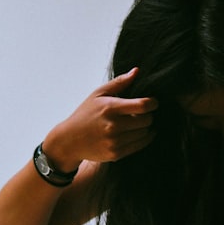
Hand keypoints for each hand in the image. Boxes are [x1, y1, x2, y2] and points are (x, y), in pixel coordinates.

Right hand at [43, 68, 157, 169]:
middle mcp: (113, 126)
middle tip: (143, 113)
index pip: (142, 106)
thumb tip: (137, 70)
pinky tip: (141, 133)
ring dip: (146, 128)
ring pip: (145, 133)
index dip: (153, 103)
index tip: (153, 102)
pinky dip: (144, 139)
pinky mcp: (116, 154)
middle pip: (146, 120)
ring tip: (138, 123)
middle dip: (149, 116)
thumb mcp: (98, 94)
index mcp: (110, 108)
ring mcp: (114, 142)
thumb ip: (119, 82)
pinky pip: (140, 145)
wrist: (70, 140)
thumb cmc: (85, 114)